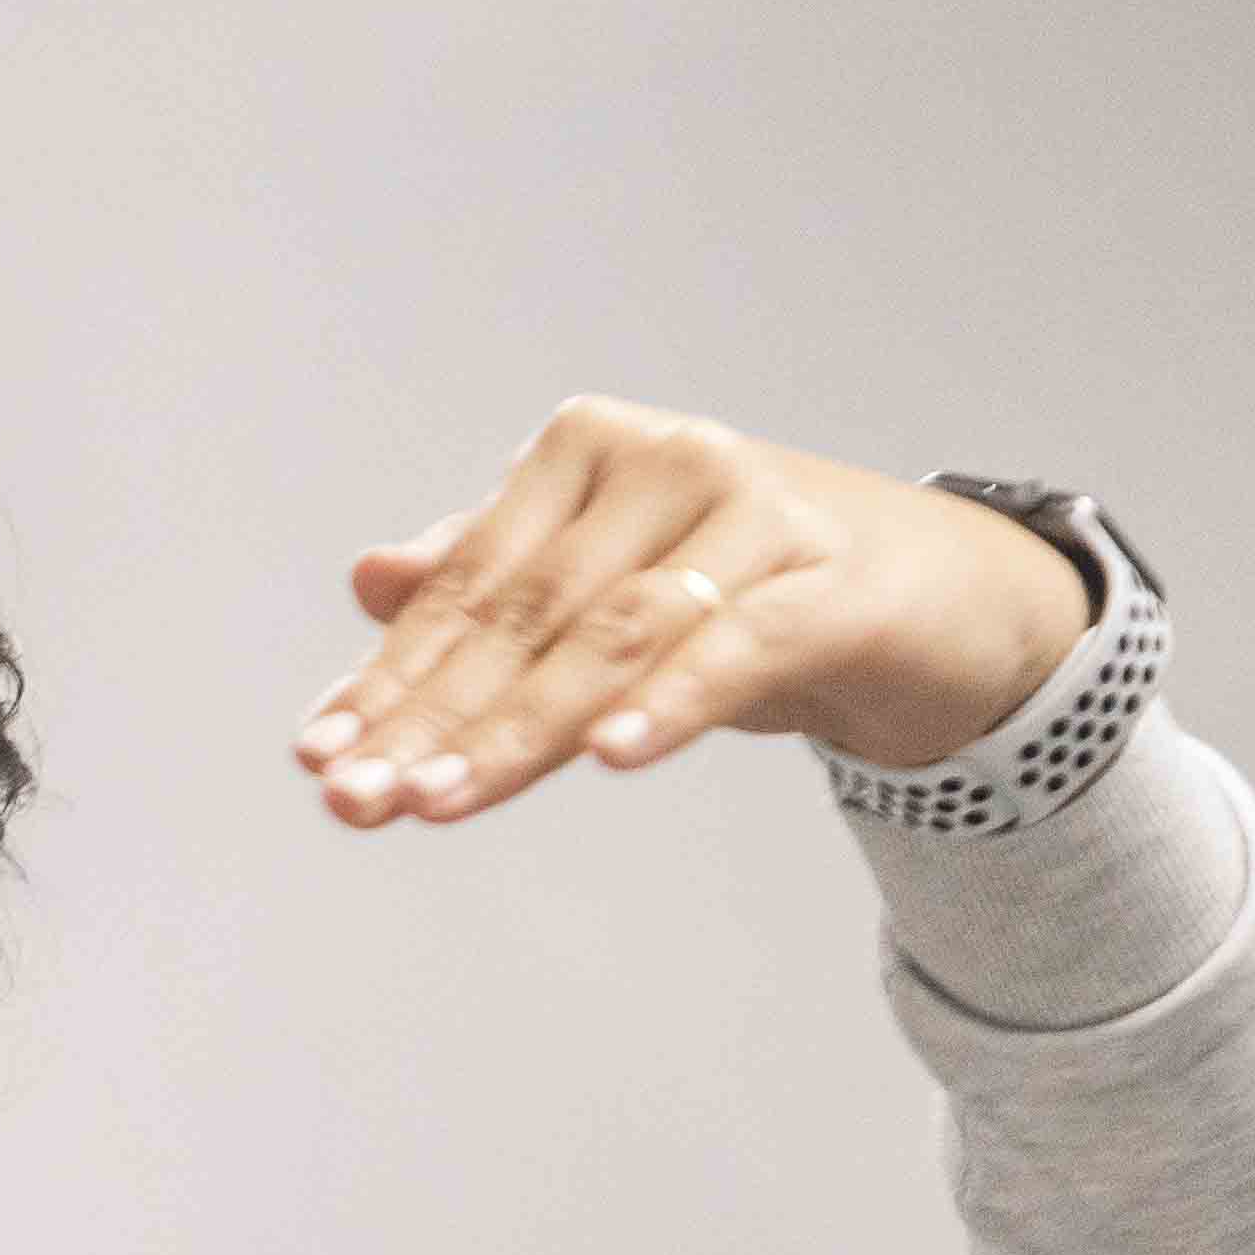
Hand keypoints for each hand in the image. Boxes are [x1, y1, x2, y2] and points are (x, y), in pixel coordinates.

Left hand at [294, 400, 1094, 825]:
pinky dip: (671, 699)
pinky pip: (739, 644)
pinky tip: (609, 754)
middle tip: (358, 801)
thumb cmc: (745, 588)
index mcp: (588, 453)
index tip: (318, 761)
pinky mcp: (838, 581)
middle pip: (525, 615)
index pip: (467, 586)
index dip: (387, 679)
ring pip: (612, 636)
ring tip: (439, 801)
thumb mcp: (605, 590)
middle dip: (431, 720)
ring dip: (519, 729)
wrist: (935, 597)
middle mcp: (665, 461)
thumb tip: (369, 577)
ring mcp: (758, 510)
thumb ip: (493, 583)